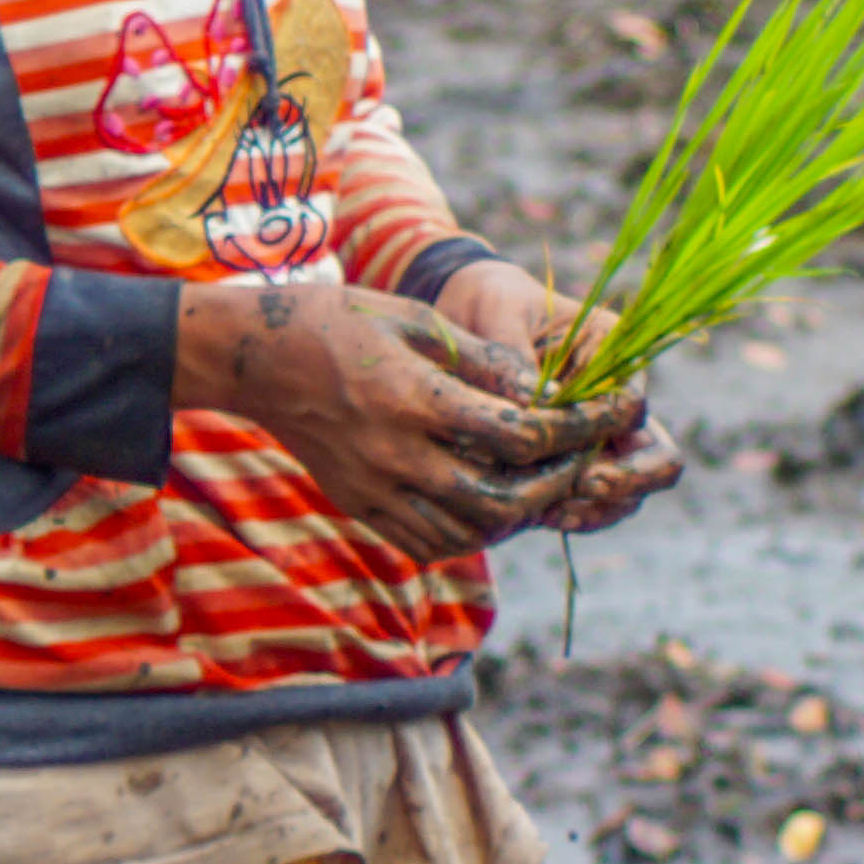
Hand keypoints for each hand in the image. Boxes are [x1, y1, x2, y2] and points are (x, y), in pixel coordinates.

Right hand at [175, 273, 636, 557]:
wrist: (255, 361)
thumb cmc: (338, 322)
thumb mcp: (416, 319)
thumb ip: (482, 361)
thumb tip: (544, 390)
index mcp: (416, 399)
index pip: (520, 434)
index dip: (576, 430)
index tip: (608, 416)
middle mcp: (397, 455)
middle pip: (503, 500)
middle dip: (555, 484)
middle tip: (579, 461)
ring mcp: (376, 489)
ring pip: (470, 533)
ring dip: (516, 515)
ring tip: (537, 485)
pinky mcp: (361, 507)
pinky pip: (428, 543)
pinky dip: (470, 534)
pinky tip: (487, 507)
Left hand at [433, 265, 683, 534]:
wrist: (468, 320)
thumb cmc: (490, 306)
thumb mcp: (499, 316)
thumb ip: (516, 360)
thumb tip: (532, 412)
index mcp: (614, 352)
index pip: (632, 407)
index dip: (610, 435)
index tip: (575, 459)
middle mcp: (619, 399)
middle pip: (657, 457)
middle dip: (627, 482)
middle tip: (581, 489)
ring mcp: (602, 436)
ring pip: (629, 490)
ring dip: (598, 507)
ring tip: (550, 512)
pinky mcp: (574, 463)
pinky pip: (594, 503)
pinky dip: (575, 515)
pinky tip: (538, 516)